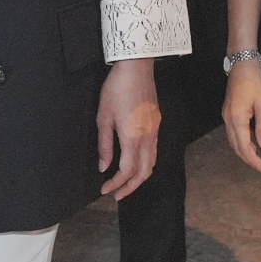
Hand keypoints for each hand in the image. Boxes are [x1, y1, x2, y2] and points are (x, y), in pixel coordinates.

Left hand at [97, 58, 161, 199]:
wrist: (136, 67)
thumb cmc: (116, 88)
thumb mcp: (103, 116)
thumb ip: (104, 144)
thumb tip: (104, 166)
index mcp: (132, 136)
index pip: (127, 170)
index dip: (116, 184)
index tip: (105, 189)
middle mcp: (147, 136)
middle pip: (144, 171)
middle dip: (131, 187)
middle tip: (117, 194)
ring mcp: (155, 129)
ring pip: (152, 162)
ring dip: (139, 176)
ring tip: (126, 183)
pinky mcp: (157, 122)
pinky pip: (154, 150)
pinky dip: (145, 163)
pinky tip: (134, 162)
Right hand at [222, 60, 260, 174]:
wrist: (242, 67)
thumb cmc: (254, 82)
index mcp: (237, 119)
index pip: (245, 147)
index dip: (254, 160)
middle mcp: (228, 120)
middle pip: (236, 147)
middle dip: (248, 159)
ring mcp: (226, 116)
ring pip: (233, 141)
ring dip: (244, 151)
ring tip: (257, 157)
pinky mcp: (228, 113)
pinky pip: (233, 133)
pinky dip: (241, 142)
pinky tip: (251, 143)